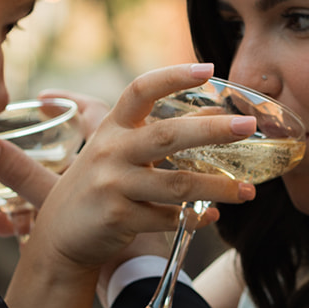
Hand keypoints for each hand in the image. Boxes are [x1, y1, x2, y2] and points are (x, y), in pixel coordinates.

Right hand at [0, 63, 256, 272]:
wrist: (60, 239)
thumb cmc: (97, 187)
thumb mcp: (117, 152)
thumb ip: (158, 131)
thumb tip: (215, 112)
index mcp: (111, 129)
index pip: (141, 90)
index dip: (173, 76)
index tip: (208, 68)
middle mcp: (110, 152)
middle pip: (168, 135)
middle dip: (213, 131)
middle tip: (248, 126)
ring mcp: (113, 186)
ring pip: (177, 184)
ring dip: (218, 187)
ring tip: (248, 191)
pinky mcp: (119, 218)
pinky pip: (170, 218)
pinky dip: (196, 219)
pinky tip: (211, 217)